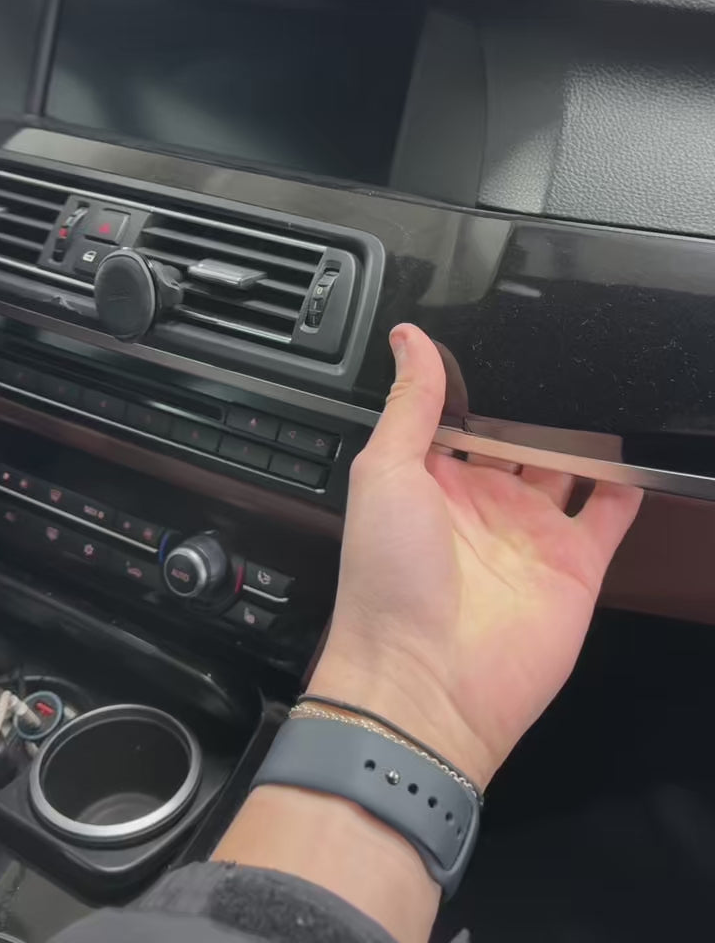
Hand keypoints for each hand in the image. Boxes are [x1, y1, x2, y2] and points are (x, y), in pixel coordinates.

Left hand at [311, 324, 642, 788]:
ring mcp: (532, 533)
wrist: (426, 681)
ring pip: (569, 468)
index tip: (496, 339)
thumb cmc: (386, 581)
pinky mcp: (575, 564)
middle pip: (521, 438)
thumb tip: (408, 341)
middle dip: (537, 405)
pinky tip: (635, 452)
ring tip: (604, 391)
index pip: (461, 417)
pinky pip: (610, 514)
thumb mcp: (384, 470)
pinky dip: (627, 484)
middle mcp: (484, 504)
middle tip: (560, 359)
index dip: (477, 384)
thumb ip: (408, 404)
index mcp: (432, 479)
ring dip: (585, 436)